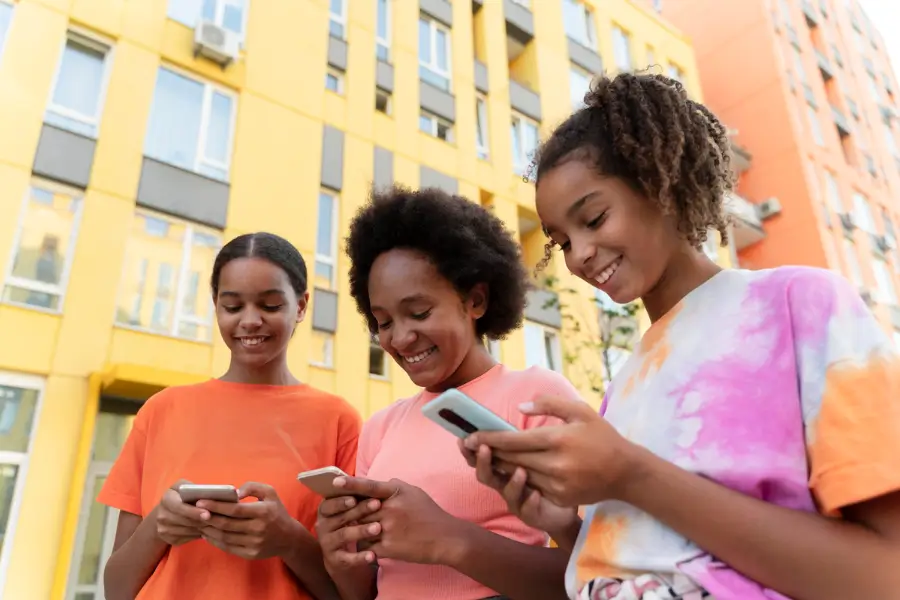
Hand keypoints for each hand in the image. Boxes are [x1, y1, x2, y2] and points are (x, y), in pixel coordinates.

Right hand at [156, 480, 210, 545]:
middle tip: (217, 521)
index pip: (179, 507)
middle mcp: (161, 515)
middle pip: (185, 521)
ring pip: (187, 531)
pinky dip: (198, 534)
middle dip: (202, 521)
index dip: (194, 511)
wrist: (164, 512)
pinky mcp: (168, 539)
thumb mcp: (184, 486)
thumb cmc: (179, 496)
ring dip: (202, 528)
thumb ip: (193, 489)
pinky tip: (206, 530)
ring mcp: (163, 529)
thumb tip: (209, 494)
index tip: (208, 514)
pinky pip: (187, 538)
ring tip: (215, 525)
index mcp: (166, 499)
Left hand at [196, 482, 302, 559]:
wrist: (289, 538)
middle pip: (227, 524)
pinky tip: (208, 534)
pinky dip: (215, 541)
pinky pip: (228, 548)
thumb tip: (235, 492)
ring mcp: (254, 543)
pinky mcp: (250, 554)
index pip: (234, 509)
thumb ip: (253, 487)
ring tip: (199, 522)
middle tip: (195, 512)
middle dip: (208, 518)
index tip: (200, 502)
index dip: (216, 506)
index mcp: (262, 512)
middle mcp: (258, 529)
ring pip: (225, 537)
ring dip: (209, 530)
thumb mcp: (270, 493)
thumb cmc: (276, 512)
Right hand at [315, 494, 383, 571]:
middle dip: (359, 510)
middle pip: (340, 517)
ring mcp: (327, 543)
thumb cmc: (349, 523)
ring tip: (378, 528)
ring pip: (343, 535)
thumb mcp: (349, 510)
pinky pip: (347, 559)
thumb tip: (367, 482)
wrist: (341, 556)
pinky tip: (373, 555)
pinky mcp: (335, 560)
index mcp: (326, 510)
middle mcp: (323, 526)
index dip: (341, 501)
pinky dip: (360, 557)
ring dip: (361, 530)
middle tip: (377, 504)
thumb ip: (354, 496)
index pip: (330, 503)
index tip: (354, 498)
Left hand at [334, 476, 465, 564]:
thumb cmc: (430, 514)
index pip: (369, 486)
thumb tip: (380, 482)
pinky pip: (368, 546)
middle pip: (360, 510)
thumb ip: (395, 486)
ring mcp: (389, 529)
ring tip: (368, 531)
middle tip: (349, 514)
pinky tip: (377, 546)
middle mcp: (391, 509)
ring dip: (361, 530)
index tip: (335, 482)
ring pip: (362, 528)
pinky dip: (369, 546)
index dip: (351, 484)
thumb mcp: (414, 492)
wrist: (446, 539)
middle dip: (355, 513)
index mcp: (396, 493)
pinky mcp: (389, 548)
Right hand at [459, 439, 578, 537]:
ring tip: (520, 471)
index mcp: (503, 466)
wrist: (565, 504)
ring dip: (511, 481)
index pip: (481, 457)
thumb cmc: (548, 473)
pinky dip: (530, 501)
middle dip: (483, 462)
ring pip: (506, 492)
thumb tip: (521, 406)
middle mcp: (505, 484)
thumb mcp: (537, 450)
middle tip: (484, 448)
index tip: (463, 438)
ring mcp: (517, 501)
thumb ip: (525, 434)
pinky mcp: (531, 515)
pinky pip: (528, 510)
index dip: (470, 449)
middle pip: (486, 475)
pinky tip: (536, 494)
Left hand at [464, 395, 637, 506]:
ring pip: (519, 475)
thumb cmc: (602, 437)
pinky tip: (508, 469)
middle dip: (488, 451)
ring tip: (483, 455)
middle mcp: (555, 463)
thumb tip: (521, 408)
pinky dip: (519, 478)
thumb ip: (549, 404)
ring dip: (500, 466)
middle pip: (511, 459)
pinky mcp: (561, 498)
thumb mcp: (580, 411)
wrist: (626, 473)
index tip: (470, 434)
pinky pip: (532, 487)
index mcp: (558, 439)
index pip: (514, 440)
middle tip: (468, 443)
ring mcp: (558, 484)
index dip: (489, 438)